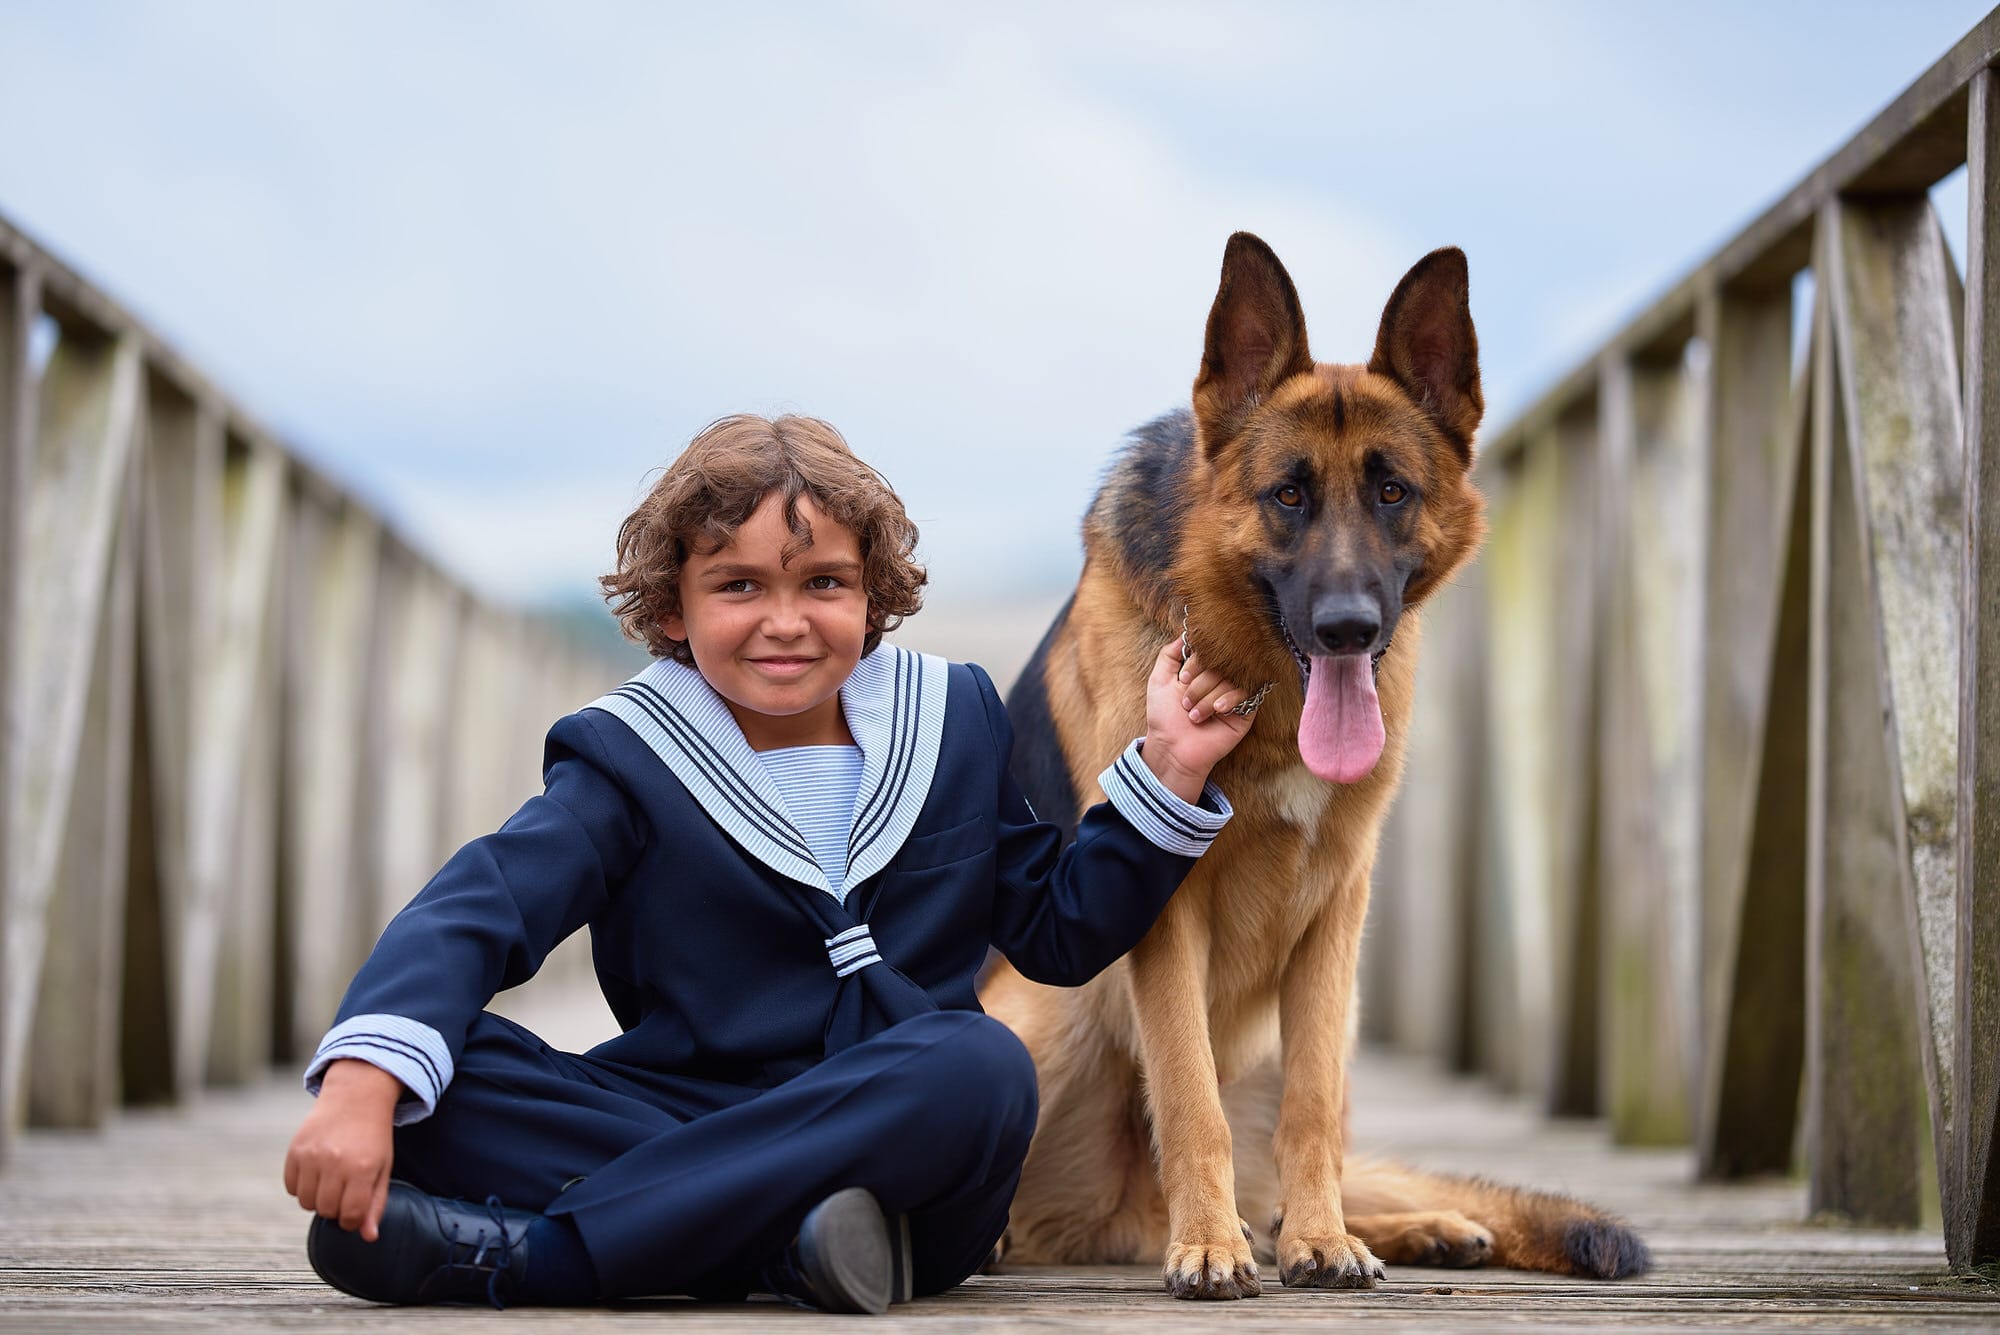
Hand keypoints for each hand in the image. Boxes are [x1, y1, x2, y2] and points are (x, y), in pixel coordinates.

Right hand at [283, 1059, 402, 1240]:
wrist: (356, 1097)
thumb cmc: (373, 1138)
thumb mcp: (383, 1168)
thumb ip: (376, 1204)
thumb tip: (368, 1238)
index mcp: (363, 1169)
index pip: (351, 1216)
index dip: (353, 1219)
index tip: (356, 1209)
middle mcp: (336, 1162)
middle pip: (326, 1211)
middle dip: (335, 1208)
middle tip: (344, 1190)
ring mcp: (312, 1156)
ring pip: (305, 1203)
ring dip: (317, 1199)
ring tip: (330, 1180)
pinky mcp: (295, 1150)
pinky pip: (290, 1187)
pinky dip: (301, 1186)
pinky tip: (316, 1170)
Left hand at [1141, 638, 1255, 801]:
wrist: (1173, 749)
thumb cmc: (1164, 717)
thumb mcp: (1159, 679)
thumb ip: (1169, 653)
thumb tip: (1186, 632)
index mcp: (1203, 670)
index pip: (1209, 649)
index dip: (1195, 661)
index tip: (1181, 680)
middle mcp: (1220, 679)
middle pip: (1221, 662)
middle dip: (1200, 682)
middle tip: (1185, 702)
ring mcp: (1234, 694)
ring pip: (1232, 676)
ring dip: (1209, 695)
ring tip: (1194, 714)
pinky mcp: (1247, 710)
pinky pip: (1247, 692)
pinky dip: (1229, 699)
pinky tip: (1217, 711)